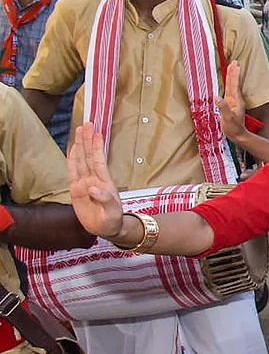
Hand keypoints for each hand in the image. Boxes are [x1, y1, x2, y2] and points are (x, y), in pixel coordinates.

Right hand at [67, 123, 124, 237]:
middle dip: (88, 140)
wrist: (107, 230)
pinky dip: (72, 160)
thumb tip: (92, 188)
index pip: (99, 161)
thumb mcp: (112, 212)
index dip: (97, 147)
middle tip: (87, 123)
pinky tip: (72, 149)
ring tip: (80, 130)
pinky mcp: (76, 190)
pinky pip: (72, 172)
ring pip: (81, 160)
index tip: (97, 133)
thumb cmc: (112, 220)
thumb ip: (105, 200)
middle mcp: (94, 179)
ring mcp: (85, 183)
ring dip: (80, 145)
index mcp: (104, 182)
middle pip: (89, 156)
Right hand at [217, 60, 247, 140]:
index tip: (234, 65)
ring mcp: (233, 101)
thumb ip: (223, 107)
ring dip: (232, 76)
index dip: (234, 75)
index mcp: (236, 101)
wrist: (238, 135)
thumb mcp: (227, 118)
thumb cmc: (234, 128)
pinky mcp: (230, 104)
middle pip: (234, 83)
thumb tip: (216, 97)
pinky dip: (228, 84)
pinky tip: (228, 81)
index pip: (234, 85)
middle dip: (234, 72)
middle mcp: (236, 99)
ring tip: (232, 67)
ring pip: (232, 86)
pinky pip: (229, 91)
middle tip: (234, 62)